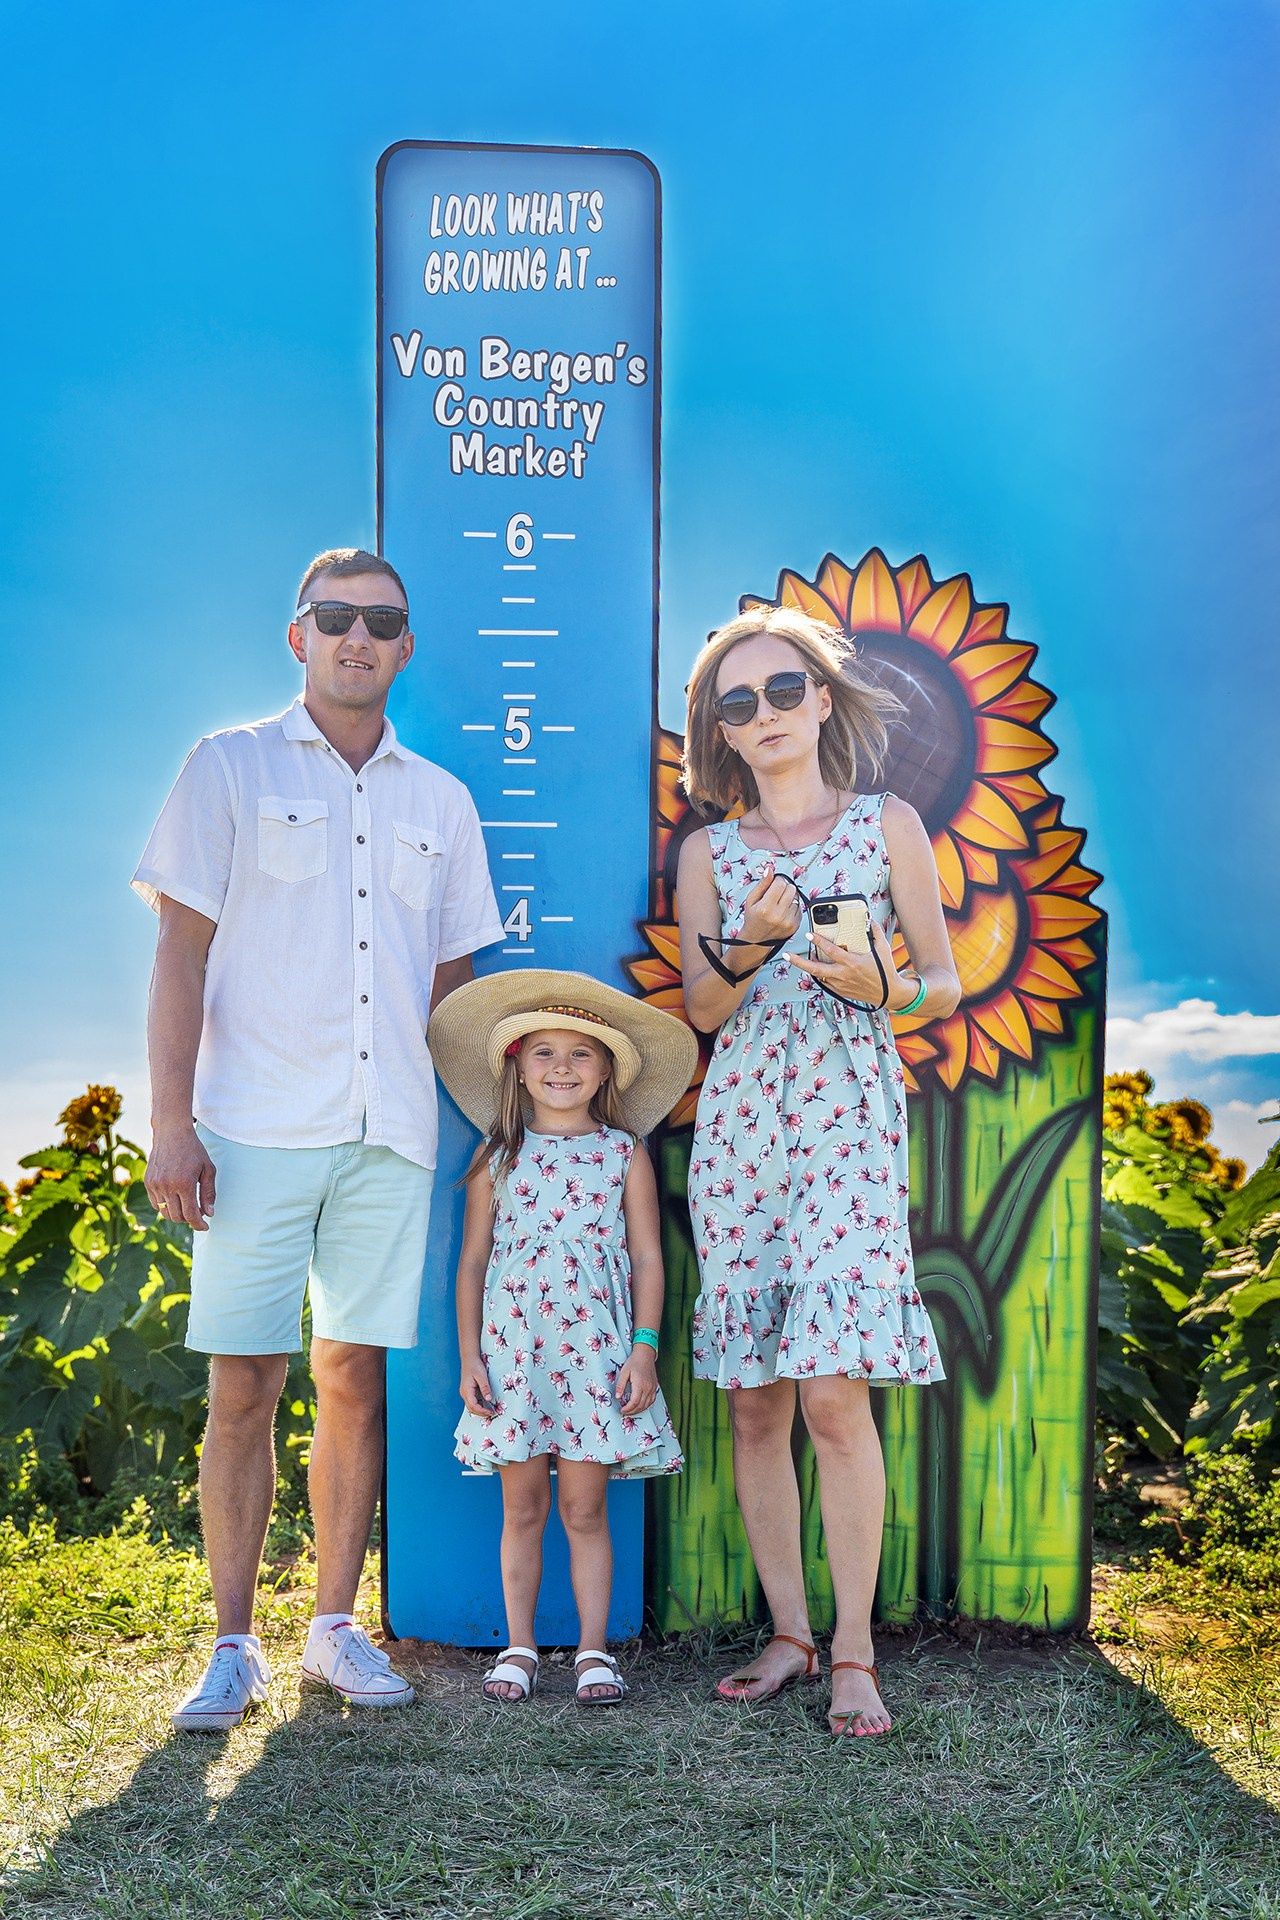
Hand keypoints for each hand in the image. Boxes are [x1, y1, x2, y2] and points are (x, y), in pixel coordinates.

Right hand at [145, 1123, 216, 1230]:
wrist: (172, 1133)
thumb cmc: (193, 1150)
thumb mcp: (208, 1169)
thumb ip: (209, 1193)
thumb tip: (209, 1214)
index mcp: (184, 1184)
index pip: (191, 1214)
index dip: (199, 1224)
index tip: (205, 1227)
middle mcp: (167, 1186)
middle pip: (177, 1217)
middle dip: (189, 1219)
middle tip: (198, 1213)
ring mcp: (155, 1185)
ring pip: (165, 1213)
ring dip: (177, 1214)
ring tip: (187, 1205)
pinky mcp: (148, 1182)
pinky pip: (156, 1204)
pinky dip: (166, 1206)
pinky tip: (175, 1198)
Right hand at [460, 1356, 496, 1417]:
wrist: (469, 1359)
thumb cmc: (475, 1366)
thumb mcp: (482, 1376)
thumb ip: (485, 1388)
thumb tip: (488, 1399)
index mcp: (466, 1390)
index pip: (473, 1406)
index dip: (482, 1411)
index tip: (491, 1412)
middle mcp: (464, 1393)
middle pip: (471, 1408)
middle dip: (481, 1413)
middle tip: (491, 1413)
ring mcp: (465, 1393)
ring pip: (471, 1406)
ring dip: (479, 1410)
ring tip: (489, 1411)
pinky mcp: (468, 1391)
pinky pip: (472, 1402)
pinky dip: (478, 1406)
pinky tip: (484, 1405)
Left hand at [616, 1347, 657, 1415]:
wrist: (645, 1355)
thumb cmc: (634, 1362)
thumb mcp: (624, 1372)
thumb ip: (621, 1385)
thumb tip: (617, 1397)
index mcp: (640, 1384)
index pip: (634, 1402)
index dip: (628, 1409)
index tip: (622, 1410)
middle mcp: (648, 1387)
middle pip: (641, 1405)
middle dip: (632, 1411)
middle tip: (624, 1412)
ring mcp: (653, 1388)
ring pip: (647, 1404)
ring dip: (639, 1410)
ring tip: (631, 1411)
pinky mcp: (655, 1387)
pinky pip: (652, 1400)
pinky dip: (646, 1405)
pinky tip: (640, 1406)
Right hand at [739, 863, 803, 948]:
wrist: (757, 940)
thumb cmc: (753, 919)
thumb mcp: (751, 900)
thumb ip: (762, 884)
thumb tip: (770, 870)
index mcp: (765, 908)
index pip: (780, 884)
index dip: (777, 881)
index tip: (773, 885)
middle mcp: (778, 915)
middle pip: (791, 888)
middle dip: (784, 888)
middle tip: (776, 894)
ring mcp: (788, 921)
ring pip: (796, 897)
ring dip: (789, 898)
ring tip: (779, 904)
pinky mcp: (795, 925)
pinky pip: (799, 908)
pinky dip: (793, 907)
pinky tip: (784, 911)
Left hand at [785, 917, 906, 1008]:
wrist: (889, 993)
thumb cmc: (886, 971)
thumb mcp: (883, 948)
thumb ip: (875, 932)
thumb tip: (869, 918)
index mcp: (852, 963)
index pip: (830, 951)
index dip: (818, 941)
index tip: (808, 934)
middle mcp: (843, 975)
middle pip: (815, 969)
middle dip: (798, 961)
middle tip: (786, 954)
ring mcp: (840, 985)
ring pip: (818, 976)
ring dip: (808, 966)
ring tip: (801, 958)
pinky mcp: (841, 992)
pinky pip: (825, 982)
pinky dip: (819, 974)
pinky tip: (817, 968)